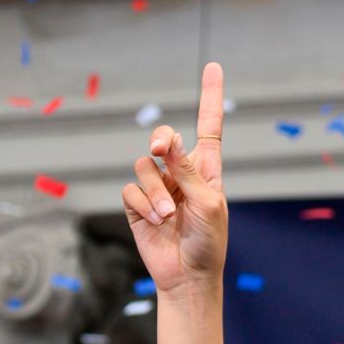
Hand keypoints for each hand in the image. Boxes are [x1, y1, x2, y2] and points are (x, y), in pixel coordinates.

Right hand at [123, 64, 230, 299]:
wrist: (188, 276)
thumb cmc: (209, 241)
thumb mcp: (207, 204)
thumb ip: (188, 171)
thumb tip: (169, 140)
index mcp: (206, 169)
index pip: (208, 126)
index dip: (210, 96)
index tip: (213, 66)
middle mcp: (180, 174)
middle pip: (164, 138)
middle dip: (161, 139)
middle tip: (161, 149)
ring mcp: (157, 189)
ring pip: (143, 166)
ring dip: (155, 191)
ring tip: (168, 215)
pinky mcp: (137, 205)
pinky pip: (130, 190)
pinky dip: (143, 204)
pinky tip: (156, 222)